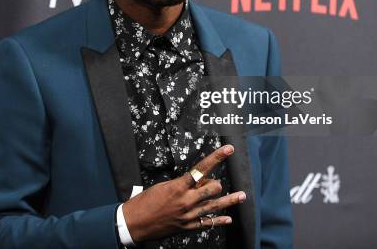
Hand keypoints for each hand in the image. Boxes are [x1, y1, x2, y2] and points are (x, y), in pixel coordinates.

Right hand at [121, 144, 245, 242]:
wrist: (134, 223)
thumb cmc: (145, 201)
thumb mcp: (163, 186)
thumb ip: (182, 184)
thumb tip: (198, 181)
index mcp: (178, 187)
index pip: (202, 168)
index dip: (217, 157)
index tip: (228, 149)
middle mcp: (186, 201)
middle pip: (212, 188)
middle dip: (216, 184)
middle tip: (215, 183)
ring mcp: (188, 215)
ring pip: (214, 206)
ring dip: (230, 200)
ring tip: (242, 196)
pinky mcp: (187, 227)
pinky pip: (207, 224)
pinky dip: (218, 220)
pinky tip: (228, 218)